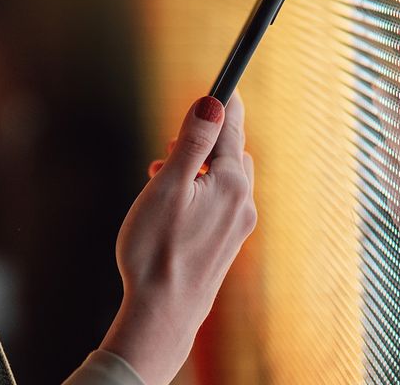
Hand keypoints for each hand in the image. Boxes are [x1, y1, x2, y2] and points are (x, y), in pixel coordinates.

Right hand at [98, 89, 255, 384]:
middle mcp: (243, 203)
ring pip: (225, 180)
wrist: (162, 315)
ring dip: (200, 169)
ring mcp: (238, 226)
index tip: (224, 83)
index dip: (224, 104)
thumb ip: (192, 143)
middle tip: (171, 143)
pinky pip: (221, 203)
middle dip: (206, 141)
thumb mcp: (168, 186)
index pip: (232, 128)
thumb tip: (213, 102)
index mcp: (231, 183)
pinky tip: (174, 206)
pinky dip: (202, 192)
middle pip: (232, 153)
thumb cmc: (156, 249)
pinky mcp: (227, 245)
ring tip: (163, 177)